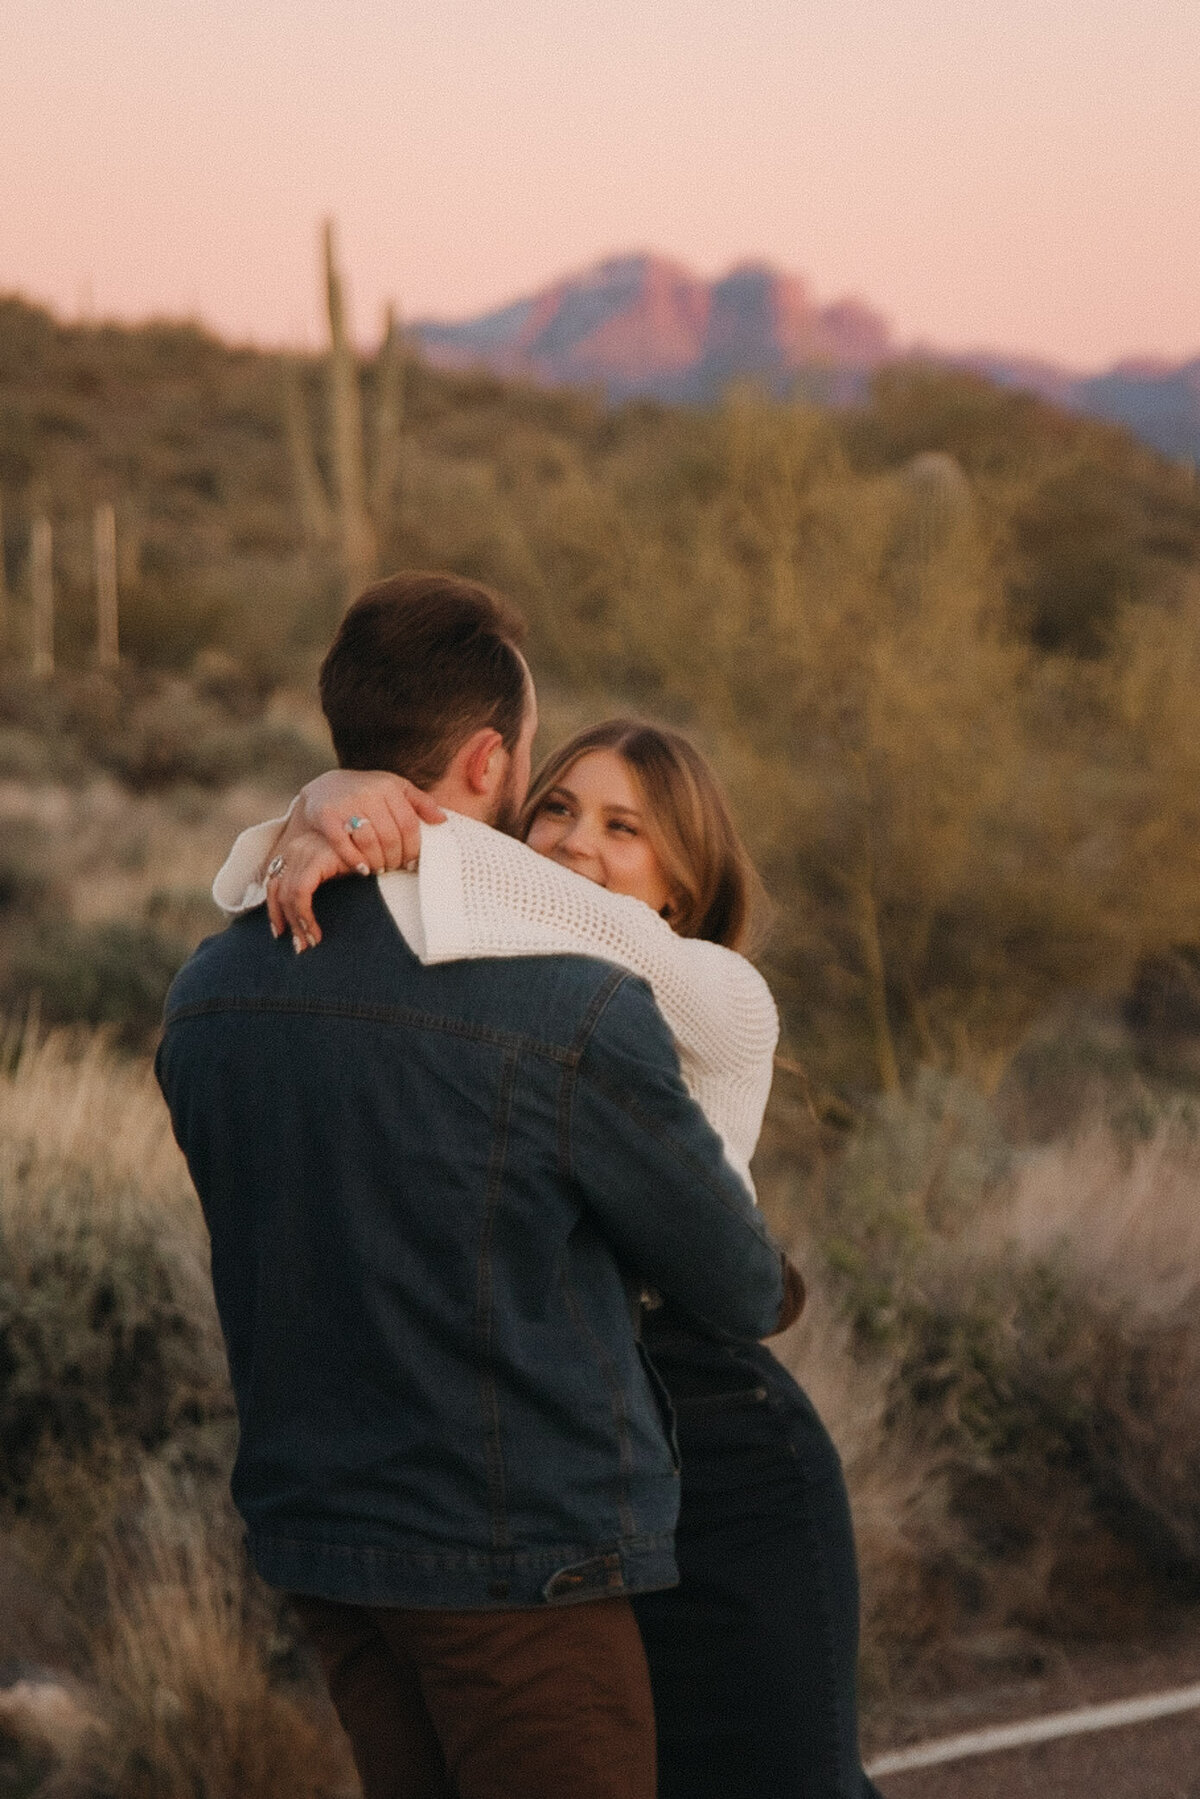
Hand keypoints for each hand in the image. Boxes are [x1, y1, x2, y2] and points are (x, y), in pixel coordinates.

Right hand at [266, 769, 444, 949]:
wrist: (327, 786)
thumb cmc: (369, 792)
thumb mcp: (396, 789)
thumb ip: (421, 803)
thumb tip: (442, 821)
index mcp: (389, 787)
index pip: (408, 824)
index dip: (413, 848)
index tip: (412, 863)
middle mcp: (368, 793)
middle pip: (390, 836)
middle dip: (395, 858)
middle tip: (395, 868)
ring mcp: (346, 803)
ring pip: (369, 841)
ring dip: (377, 862)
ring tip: (380, 869)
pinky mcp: (326, 815)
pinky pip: (343, 843)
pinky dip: (354, 860)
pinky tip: (362, 869)